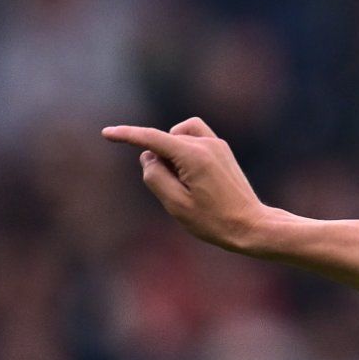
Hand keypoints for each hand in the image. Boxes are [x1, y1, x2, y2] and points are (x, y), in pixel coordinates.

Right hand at [104, 117, 283, 252]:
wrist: (251, 225)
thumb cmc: (213, 220)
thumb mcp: (176, 204)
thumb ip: (155, 177)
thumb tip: (148, 156)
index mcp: (193, 155)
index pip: (151, 138)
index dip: (126, 135)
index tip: (107, 134)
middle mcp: (206, 143)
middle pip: (164, 141)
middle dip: (160, 161)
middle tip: (178, 192)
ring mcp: (216, 144)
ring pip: (178, 135)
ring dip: (171, 152)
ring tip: (184, 182)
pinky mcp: (221, 149)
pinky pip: (192, 137)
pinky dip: (183, 149)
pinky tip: (191, 173)